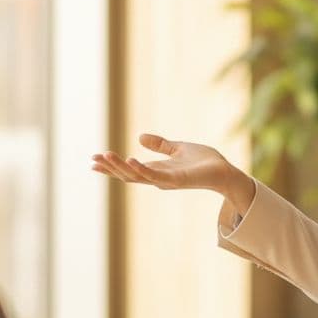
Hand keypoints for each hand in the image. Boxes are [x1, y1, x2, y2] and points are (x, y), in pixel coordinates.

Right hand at [90, 133, 256, 208]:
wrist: (225, 171)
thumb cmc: (204, 162)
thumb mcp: (178, 148)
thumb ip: (160, 145)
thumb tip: (139, 137)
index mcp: (157, 170)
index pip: (129, 169)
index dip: (111, 166)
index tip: (93, 160)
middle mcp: (158, 178)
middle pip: (127, 174)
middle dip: (110, 168)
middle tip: (93, 160)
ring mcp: (166, 181)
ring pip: (137, 175)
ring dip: (120, 167)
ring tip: (105, 156)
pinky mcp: (176, 180)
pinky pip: (155, 176)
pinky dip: (141, 169)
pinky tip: (130, 159)